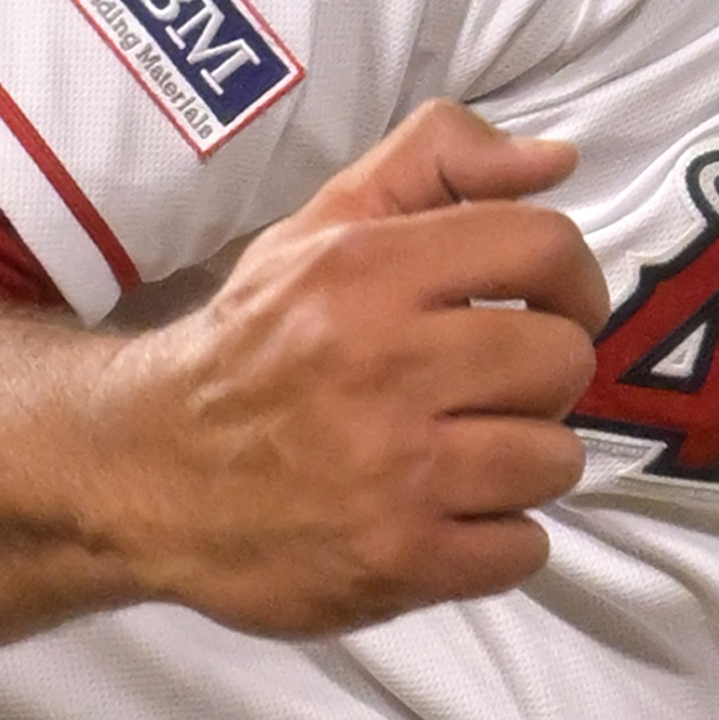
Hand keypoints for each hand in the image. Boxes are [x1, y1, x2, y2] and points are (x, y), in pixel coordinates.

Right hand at [83, 101, 608, 636]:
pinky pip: (522, 548)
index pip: (541, 245)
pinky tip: (447, 518)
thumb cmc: (255, 343)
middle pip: (562, 359)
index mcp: (365, 271)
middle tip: (492, 390)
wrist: (146, 470)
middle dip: (542, 377)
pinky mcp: (397, 559)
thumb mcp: (322, 228)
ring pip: (554, 459)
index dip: (572, 278)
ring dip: (525, 463)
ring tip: (467, 457)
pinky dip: (497, 542)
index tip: (550, 306)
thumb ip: (436, 164)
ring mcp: (394, 472)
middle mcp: (383, 366)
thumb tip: (558, 160)